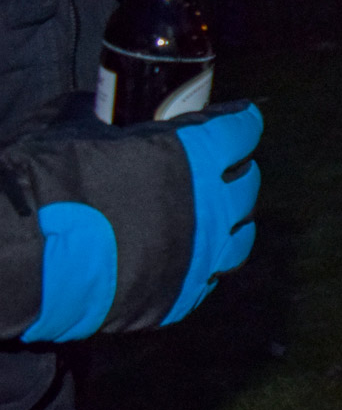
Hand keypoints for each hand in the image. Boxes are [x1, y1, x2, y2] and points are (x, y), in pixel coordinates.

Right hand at [19, 102, 261, 341]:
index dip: (236, 123)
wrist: (27, 256)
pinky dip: (201, 265)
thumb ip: (103, 117)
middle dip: (237, 173)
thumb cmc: (49, 182)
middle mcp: (212, 205)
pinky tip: (186, 257)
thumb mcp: (73, 126)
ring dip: (231, 223)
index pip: (240, 131)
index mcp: (194, 155)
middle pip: (247, 185)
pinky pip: (207, 278)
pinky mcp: (181, 297)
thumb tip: (103, 112)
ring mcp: (201, 256)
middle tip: (222, 169)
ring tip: (214, 218)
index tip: (232, 122)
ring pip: (240, 238)